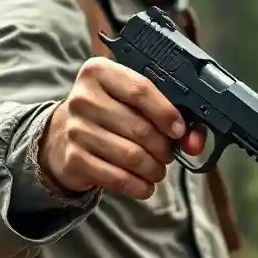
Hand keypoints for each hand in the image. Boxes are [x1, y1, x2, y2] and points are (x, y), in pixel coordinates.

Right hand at [40, 56, 205, 199]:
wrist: (62, 137)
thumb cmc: (108, 115)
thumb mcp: (131, 102)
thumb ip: (167, 114)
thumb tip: (195, 142)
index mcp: (99, 72)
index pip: (140, 90)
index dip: (166, 113)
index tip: (179, 130)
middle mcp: (83, 98)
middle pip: (140, 128)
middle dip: (163, 147)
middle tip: (168, 154)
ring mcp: (75, 129)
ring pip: (132, 156)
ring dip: (154, 169)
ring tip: (158, 169)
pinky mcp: (74, 158)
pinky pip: (117, 177)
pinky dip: (139, 186)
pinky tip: (145, 185)